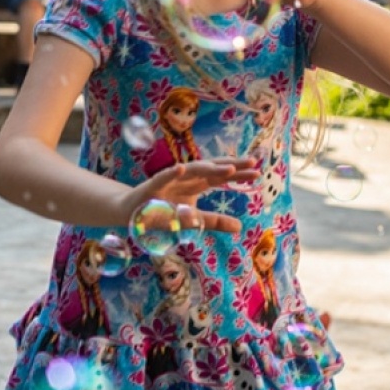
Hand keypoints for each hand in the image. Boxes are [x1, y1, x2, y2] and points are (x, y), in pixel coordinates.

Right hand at [116, 157, 257, 234]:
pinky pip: (162, 178)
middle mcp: (185, 177)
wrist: (132, 212)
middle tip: (252, 163)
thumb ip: (214, 221)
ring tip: (229, 168)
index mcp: (196, 183)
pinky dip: (170, 173)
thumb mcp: (192, 218)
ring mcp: (169, 179)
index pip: (220, 176)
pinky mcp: (152, 186)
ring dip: (209, 167)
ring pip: (191, 170)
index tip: (257, 173)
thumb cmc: (163, 211)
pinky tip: (180, 168)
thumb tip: (240, 227)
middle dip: (230, 165)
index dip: (237, 174)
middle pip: (211, 169)